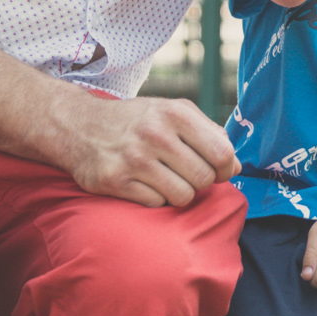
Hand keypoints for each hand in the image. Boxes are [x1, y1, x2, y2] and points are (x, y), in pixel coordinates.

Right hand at [64, 95, 238, 206]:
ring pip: (183, 196)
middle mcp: (155, 134)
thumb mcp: (173, 111)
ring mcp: (135, 159)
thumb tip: (236, 165)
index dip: (226, 168)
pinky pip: (156, 204)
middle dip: (200, 181)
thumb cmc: (137, 121)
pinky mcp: (116, 182)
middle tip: (185, 173)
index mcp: (175, 113)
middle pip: (204, 179)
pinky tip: (143, 183)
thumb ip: (209, 133)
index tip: (218, 170)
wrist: (80, 126)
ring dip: (178, 192)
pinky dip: (155, 198)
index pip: (222, 153)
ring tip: (165, 178)